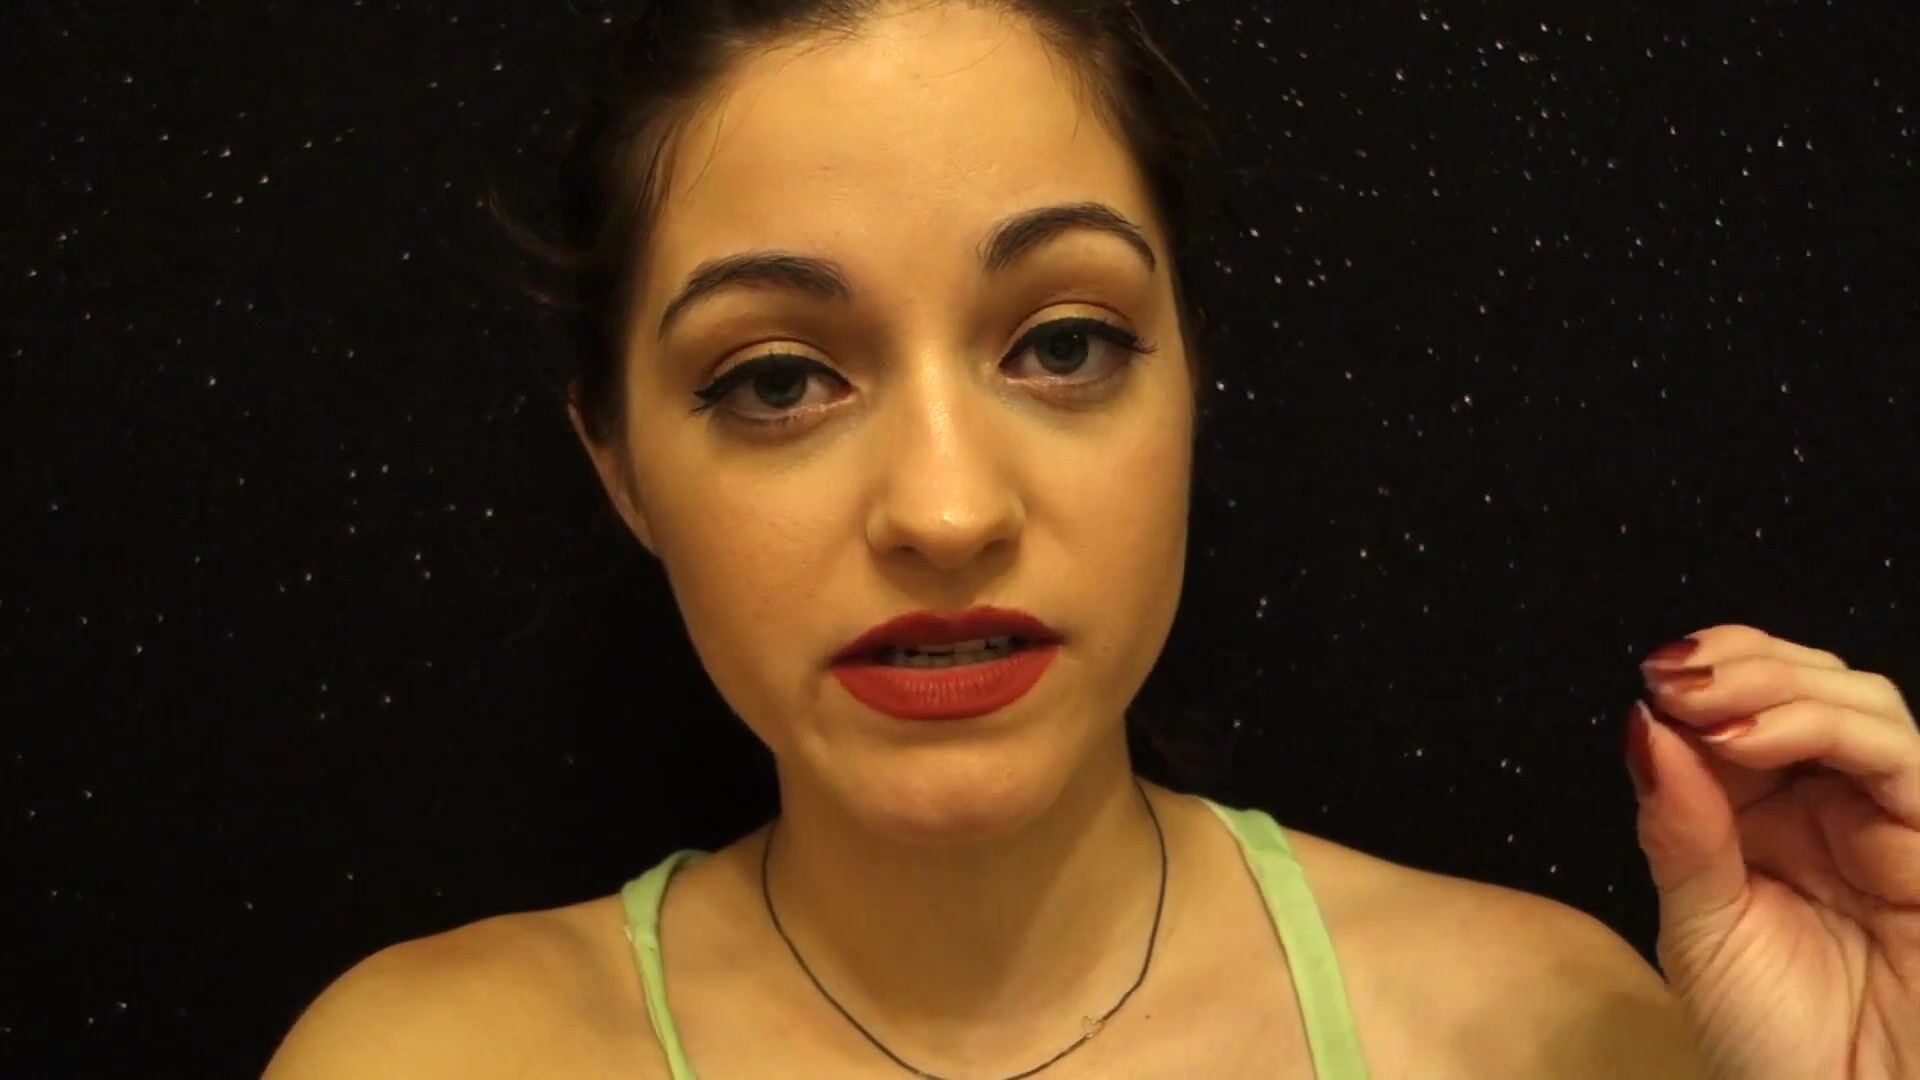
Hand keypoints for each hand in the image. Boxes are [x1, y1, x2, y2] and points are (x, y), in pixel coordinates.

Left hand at [1625, 623, 1919, 1078]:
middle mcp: (1834, 806)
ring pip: (1864, 706)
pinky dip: (1827, 729)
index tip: (1655, 671)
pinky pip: (1901, 763)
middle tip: (1674, 675)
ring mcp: (1890, 823)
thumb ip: (1678, 825)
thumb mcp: (1699, 926)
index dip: (1712, 670)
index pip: (1750, 705)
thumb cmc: (1770, 1037)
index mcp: (1770, 813)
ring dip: (1779, 686)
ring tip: (1704, 705)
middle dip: (1743, 663)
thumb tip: (1644, 721)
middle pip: (1812, 686)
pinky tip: (1748, 738)